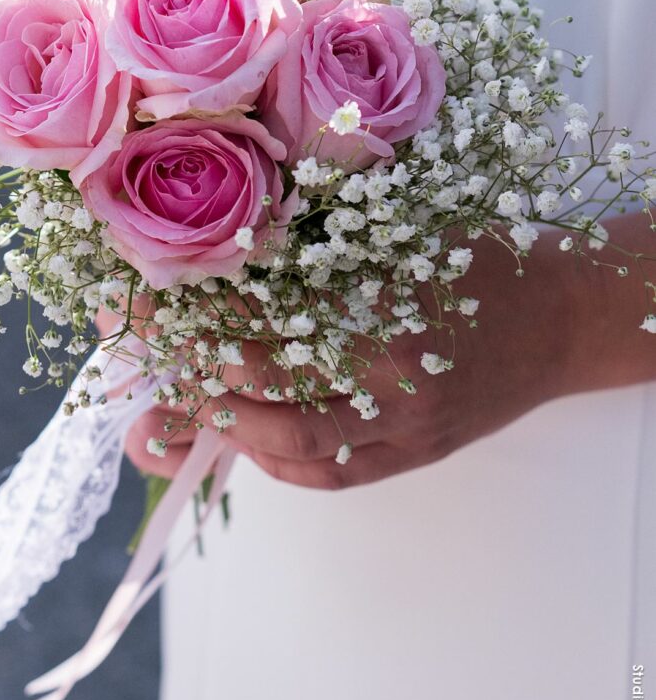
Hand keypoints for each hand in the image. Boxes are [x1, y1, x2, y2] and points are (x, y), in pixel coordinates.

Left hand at [123, 217, 652, 489]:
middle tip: (140, 357)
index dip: (199, 306)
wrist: (560, 316)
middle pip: (268, 375)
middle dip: (193, 367)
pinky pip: (333, 475)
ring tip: (170, 412)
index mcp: (381, 292)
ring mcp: (404, 419)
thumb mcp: (402, 224)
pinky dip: (276, 465)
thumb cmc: (472, 255)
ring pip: (295, 439)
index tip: (147, 299)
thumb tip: (235, 224)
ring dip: (224, 426)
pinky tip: (240, 445)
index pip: (268, 305)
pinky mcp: (415, 453)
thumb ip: (326, 225)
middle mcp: (390, 363)